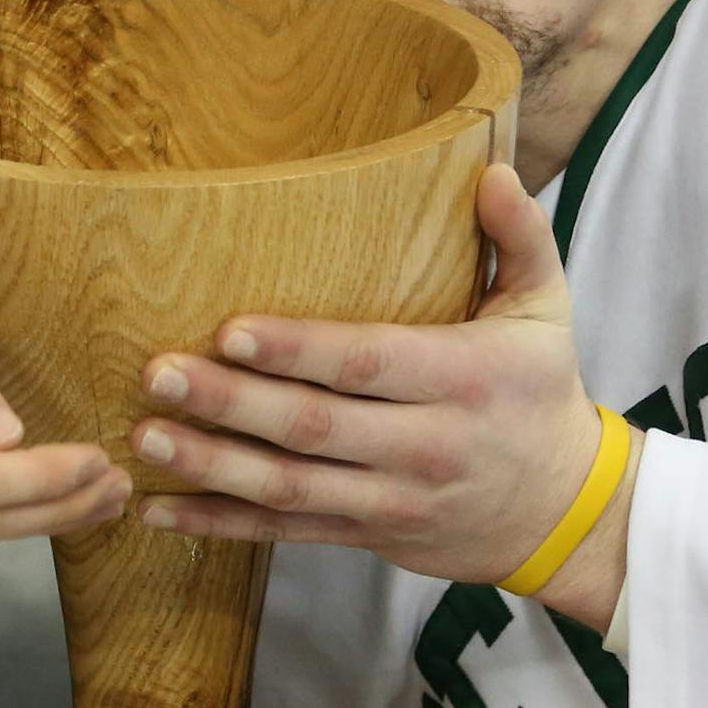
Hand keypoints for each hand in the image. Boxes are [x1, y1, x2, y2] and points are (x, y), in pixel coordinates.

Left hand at [130, 165, 633, 629]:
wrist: (564, 512)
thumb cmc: (542, 393)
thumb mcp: (549, 309)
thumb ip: (522, 237)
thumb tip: (491, 171)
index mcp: (463, 378)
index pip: (368, 362)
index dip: (298, 350)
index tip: (232, 329)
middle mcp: (425, 445)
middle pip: (314, 428)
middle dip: (231, 404)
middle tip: (160, 375)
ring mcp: (392, 500)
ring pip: (290, 488)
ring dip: (211, 465)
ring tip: (144, 437)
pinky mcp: (367, 535)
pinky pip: (285, 533)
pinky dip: (220, 524)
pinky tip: (158, 509)